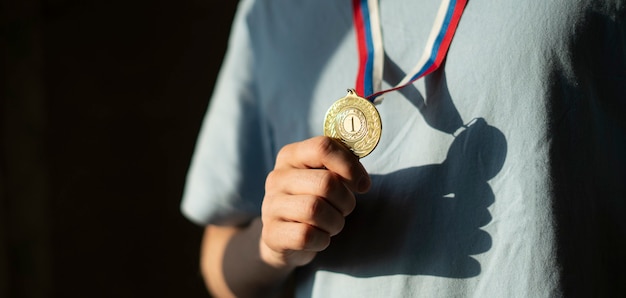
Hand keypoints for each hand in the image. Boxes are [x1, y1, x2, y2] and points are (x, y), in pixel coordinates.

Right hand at [260, 136, 370, 268]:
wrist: (283, 238)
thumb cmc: (311, 200)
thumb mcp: (322, 177)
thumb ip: (339, 167)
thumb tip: (362, 180)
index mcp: (290, 156)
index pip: (323, 147)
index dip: (350, 166)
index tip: (363, 184)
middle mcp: (277, 178)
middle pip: (326, 182)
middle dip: (345, 200)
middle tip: (345, 209)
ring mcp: (271, 206)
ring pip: (315, 209)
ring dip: (335, 222)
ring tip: (332, 224)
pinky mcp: (272, 234)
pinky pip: (306, 235)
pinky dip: (322, 240)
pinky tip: (320, 239)